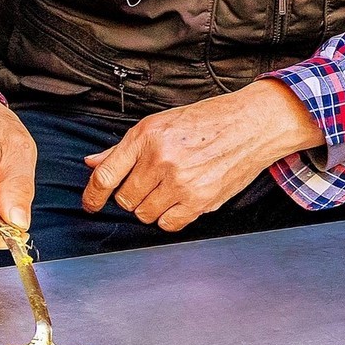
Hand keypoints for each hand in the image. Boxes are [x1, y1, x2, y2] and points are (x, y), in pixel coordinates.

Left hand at [81, 80, 322, 231]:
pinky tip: (182, 198)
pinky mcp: (201, 200)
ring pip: (145, 214)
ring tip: (171, 187)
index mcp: (147, 136)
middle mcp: (161, 159)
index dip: (92, 196)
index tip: (91, 204)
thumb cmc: (209, 120)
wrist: (253, 123)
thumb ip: (124, 148)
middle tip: (151, 181)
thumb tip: (92, 163)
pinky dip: (170, 217)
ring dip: (152, 206)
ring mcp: (181, 181)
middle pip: (125, 199)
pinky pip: (169, 224)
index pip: (105, 176)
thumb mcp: (161, 123)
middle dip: (133, 195)